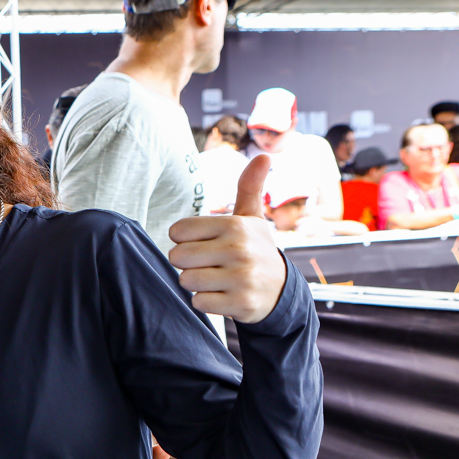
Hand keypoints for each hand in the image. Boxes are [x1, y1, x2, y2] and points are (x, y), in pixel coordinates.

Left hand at [168, 154, 286, 323]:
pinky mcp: (240, 303)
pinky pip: (198, 302)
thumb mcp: (251, 218)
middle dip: (187, 262)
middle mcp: (239, 249)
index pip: (178, 231)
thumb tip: (264, 155)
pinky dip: (206, 301)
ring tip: (217, 278)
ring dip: (196, 282)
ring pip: (186, 280)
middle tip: (208, 263)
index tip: (204, 242)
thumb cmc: (254, 249)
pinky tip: (224, 294)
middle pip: (178, 256)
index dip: (185, 239)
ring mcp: (241, 278)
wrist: (280, 290)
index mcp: (235, 225)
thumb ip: (249, 187)